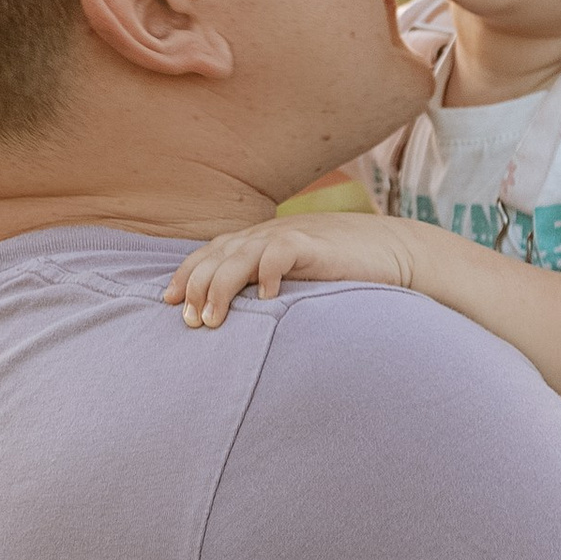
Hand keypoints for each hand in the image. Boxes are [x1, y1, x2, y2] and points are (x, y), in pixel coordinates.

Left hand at [163, 215, 419, 326]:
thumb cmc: (341, 272)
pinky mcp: (312, 244)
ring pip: (238, 256)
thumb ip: (265, 290)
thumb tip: (239, 323)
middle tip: (190, 321)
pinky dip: (268, 271)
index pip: (209, 255)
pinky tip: (266, 297)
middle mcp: (264, 236)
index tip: (168, 303)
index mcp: (256, 243)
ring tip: (212, 319)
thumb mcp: (294, 281)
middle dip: (195, 288)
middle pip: (215, 257)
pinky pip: (280, 252)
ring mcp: (287, 237)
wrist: (392, 250)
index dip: (185, 276)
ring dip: (220, 288)